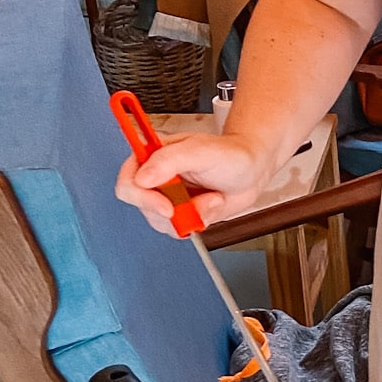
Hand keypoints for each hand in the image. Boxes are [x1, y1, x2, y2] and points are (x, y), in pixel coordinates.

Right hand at [114, 130, 277, 237]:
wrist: (253, 170)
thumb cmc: (231, 154)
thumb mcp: (203, 151)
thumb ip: (170, 160)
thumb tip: (143, 178)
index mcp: (153, 155)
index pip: (128, 181)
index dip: (142, 197)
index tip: (166, 207)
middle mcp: (155, 177)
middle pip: (142, 206)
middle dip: (174, 210)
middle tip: (199, 203)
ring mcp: (166, 196)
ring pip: (160, 222)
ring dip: (191, 215)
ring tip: (212, 198)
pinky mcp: (180, 212)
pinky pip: (177, 229)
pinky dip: (198, 222)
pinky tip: (211, 204)